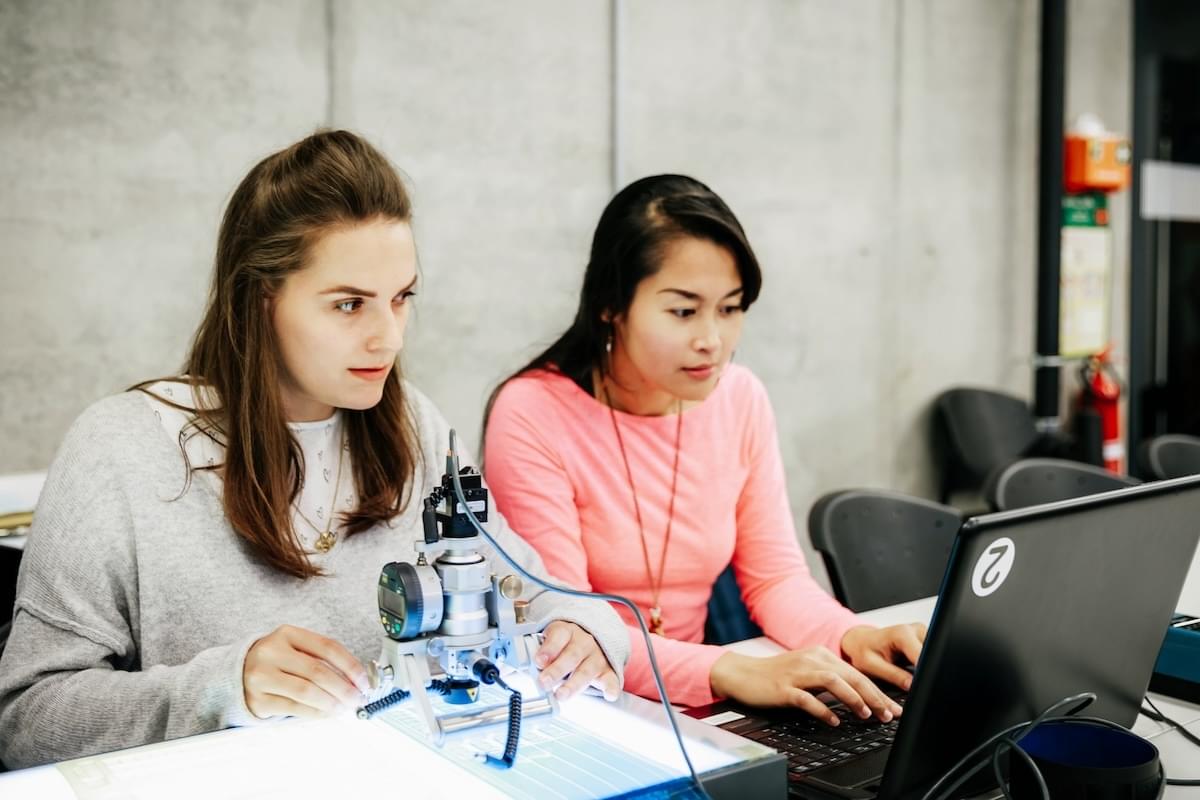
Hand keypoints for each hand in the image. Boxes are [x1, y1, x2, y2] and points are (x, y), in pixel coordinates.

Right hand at [243, 624, 368, 718]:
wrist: (236, 675)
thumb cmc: (276, 662)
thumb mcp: (294, 649)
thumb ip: (322, 659)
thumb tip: (356, 680)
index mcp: (287, 634)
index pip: (327, 647)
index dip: (350, 665)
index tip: (364, 681)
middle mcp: (271, 652)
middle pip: (318, 671)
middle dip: (344, 688)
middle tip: (358, 698)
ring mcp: (261, 676)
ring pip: (307, 692)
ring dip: (332, 703)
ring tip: (345, 708)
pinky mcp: (258, 700)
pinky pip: (294, 708)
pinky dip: (317, 713)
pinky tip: (328, 713)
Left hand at [534, 621, 619, 701]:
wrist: (594, 637)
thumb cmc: (566, 644)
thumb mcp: (550, 641)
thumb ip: (537, 654)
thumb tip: (515, 669)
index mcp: (567, 632)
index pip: (559, 636)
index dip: (549, 648)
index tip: (539, 661)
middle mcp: (584, 642)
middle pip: (572, 655)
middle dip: (557, 670)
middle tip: (544, 682)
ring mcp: (597, 657)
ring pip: (587, 670)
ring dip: (574, 684)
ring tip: (561, 695)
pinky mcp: (608, 671)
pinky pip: (612, 679)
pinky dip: (611, 688)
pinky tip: (608, 695)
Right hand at [709, 646, 902, 724]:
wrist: (742, 674)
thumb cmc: (776, 676)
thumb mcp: (807, 671)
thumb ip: (831, 679)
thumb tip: (861, 697)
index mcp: (820, 654)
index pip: (856, 672)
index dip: (878, 690)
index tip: (893, 707)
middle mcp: (811, 659)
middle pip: (850, 675)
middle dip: (873, 696)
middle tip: (888, 714)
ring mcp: (796, 673)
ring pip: (832, 681)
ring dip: (852, 698)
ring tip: (866, 714)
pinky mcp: (783, 687)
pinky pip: (807, 698)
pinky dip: (823, 710)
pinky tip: (833, 721)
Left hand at [840, 623, 926, 690]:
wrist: (860, 641)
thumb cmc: (862, 650)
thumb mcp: (872, 666)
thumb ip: (894, 675)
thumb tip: (912, 685)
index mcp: (903, 634)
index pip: (924, 657)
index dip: (923, 673)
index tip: (917, 685)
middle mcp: (915, 630)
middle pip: (931, 655)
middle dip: (925, 672)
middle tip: (908, 681)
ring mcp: (922, 634)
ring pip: (933, 656)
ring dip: (925, 669)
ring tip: (905, 672)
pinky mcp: (924, 640)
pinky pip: (930, 655)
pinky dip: (924, 665)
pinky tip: (911, 669)